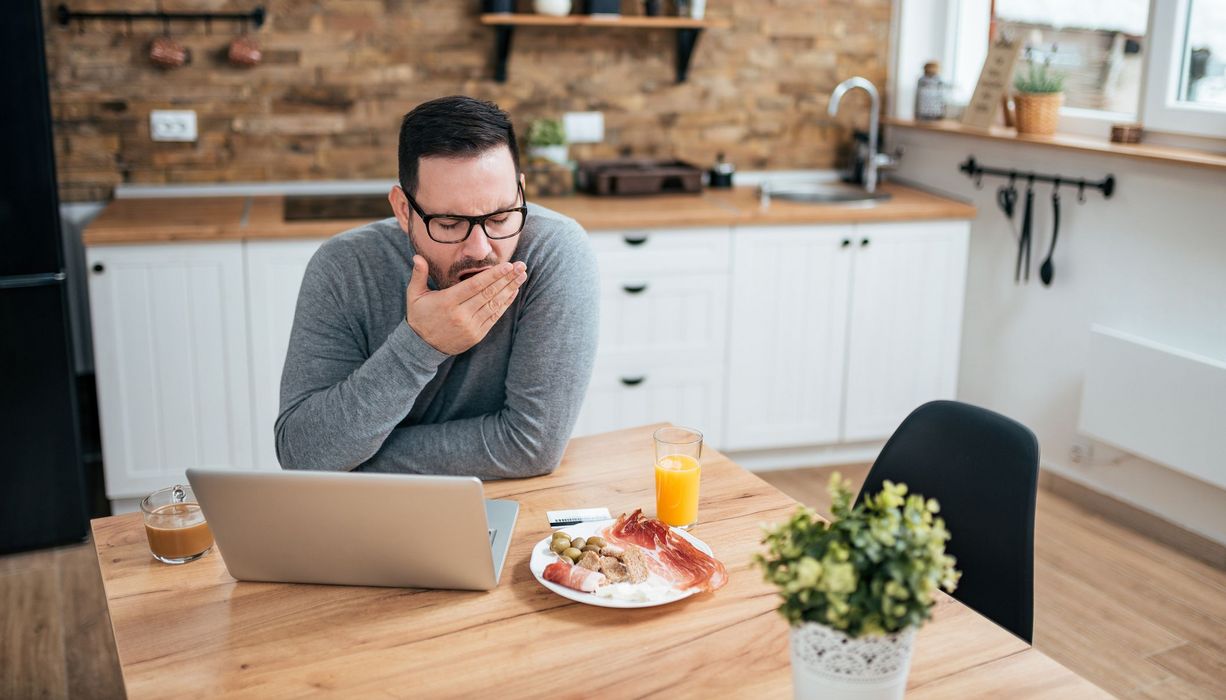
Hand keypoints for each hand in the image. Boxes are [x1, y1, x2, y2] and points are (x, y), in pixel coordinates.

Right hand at [405, 256, 527, 354]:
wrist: (422, 347)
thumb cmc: (419, 316)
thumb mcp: (414, 295)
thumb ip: (418, 275)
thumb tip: (417, 256)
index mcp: (447, 302)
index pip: (474, 286)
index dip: (492, 275)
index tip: (507, 265)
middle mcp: (461, 315)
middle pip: (488, 294)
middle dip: (507, 278)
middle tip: (521, 266)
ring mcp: (470, 326)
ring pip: (494, 305)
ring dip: (510, 289)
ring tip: (522, 276)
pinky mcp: (477, 335)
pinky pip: (494, 317)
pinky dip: (505, 304)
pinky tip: (513, 291)